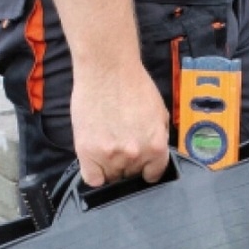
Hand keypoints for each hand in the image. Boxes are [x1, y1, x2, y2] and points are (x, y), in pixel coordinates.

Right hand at [71, 63, 169, 186]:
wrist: (107, 68)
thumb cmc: (134, 85)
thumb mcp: (160, 114)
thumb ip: (158, 139)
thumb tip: (154, 158)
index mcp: (156, 148)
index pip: (152, 175)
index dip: (145, 169)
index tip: (140, 164)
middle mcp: (135, 156)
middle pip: (131, 176)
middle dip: (128, 165)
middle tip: (120, 146)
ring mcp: (110, 156)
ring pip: (112, 177)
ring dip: (110, 166)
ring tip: (106, 144)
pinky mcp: (88, 152)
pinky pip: (93, 179)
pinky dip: (94, 174)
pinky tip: (95, 162)